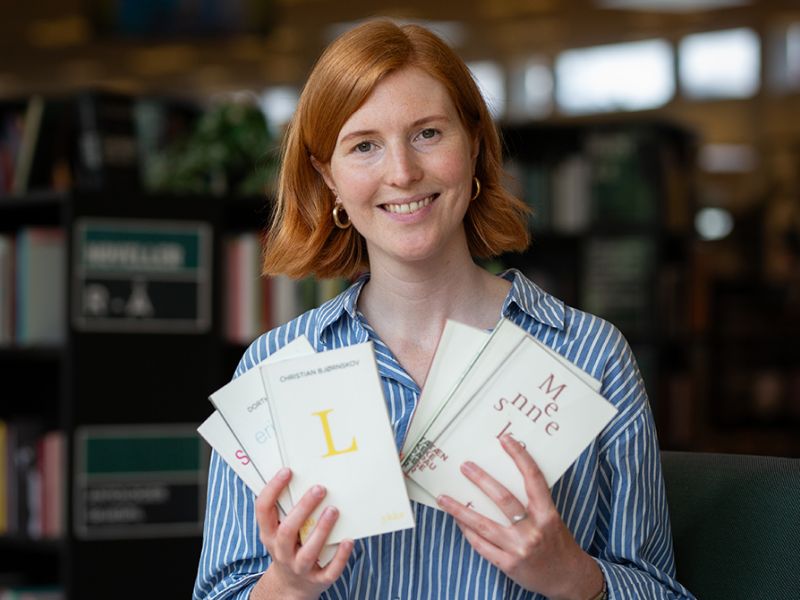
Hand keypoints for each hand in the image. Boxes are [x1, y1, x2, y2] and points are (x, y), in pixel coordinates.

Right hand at [252, 467, 352, 599]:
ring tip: (334, 510)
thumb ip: (289, 509)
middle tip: (320, 488)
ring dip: (322, 530)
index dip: (272, 489)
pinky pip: (329, 571)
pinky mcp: (317, 580)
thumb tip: (309, 474)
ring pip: (308, 552)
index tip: (287, 471)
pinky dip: (340, 556)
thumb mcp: (280, 530)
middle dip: (303, 508)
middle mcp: (281, 552)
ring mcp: (299, 567)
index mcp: (269, 534)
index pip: (263, 510)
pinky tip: (349, 540)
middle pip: (287, 531)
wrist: (291, 586)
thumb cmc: (290, 546)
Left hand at [436, 435, 602, 599]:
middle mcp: (533, 530)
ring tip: (443, 498)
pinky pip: (481, 545)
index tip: (505, 440)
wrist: (568, 579)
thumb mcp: (552, 519)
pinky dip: (467, 531)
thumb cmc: (558, 543)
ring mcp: (519, 549)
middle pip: (503, 499)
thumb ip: (534, 503)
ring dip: (460, 510)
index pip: (534, 479)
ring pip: (483, 525)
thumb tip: (504, 477)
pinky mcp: (508, 565)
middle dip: (481, 480)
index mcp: (548, 515)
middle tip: (465, 466)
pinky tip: (457, 520)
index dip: (520, 457)